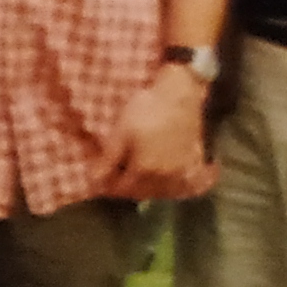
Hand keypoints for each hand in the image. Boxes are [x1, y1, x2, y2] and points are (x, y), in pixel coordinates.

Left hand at [106, 65, 215, 200]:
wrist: (180, 95)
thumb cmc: (146, 110)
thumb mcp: (121, 132)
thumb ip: (108, 159)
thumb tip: (93, 179)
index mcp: (145, 169)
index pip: (124, 189)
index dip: (110, 187)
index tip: (101, 181)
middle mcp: (165, 176)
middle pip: (142, 192)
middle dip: (127, 189)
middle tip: (116, 178)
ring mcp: (182, 170)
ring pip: (161, 190)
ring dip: (147, 188)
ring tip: (135, 177)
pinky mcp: (192, 162)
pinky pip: (180, 183)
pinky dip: (169, 185)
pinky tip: (161, 175)